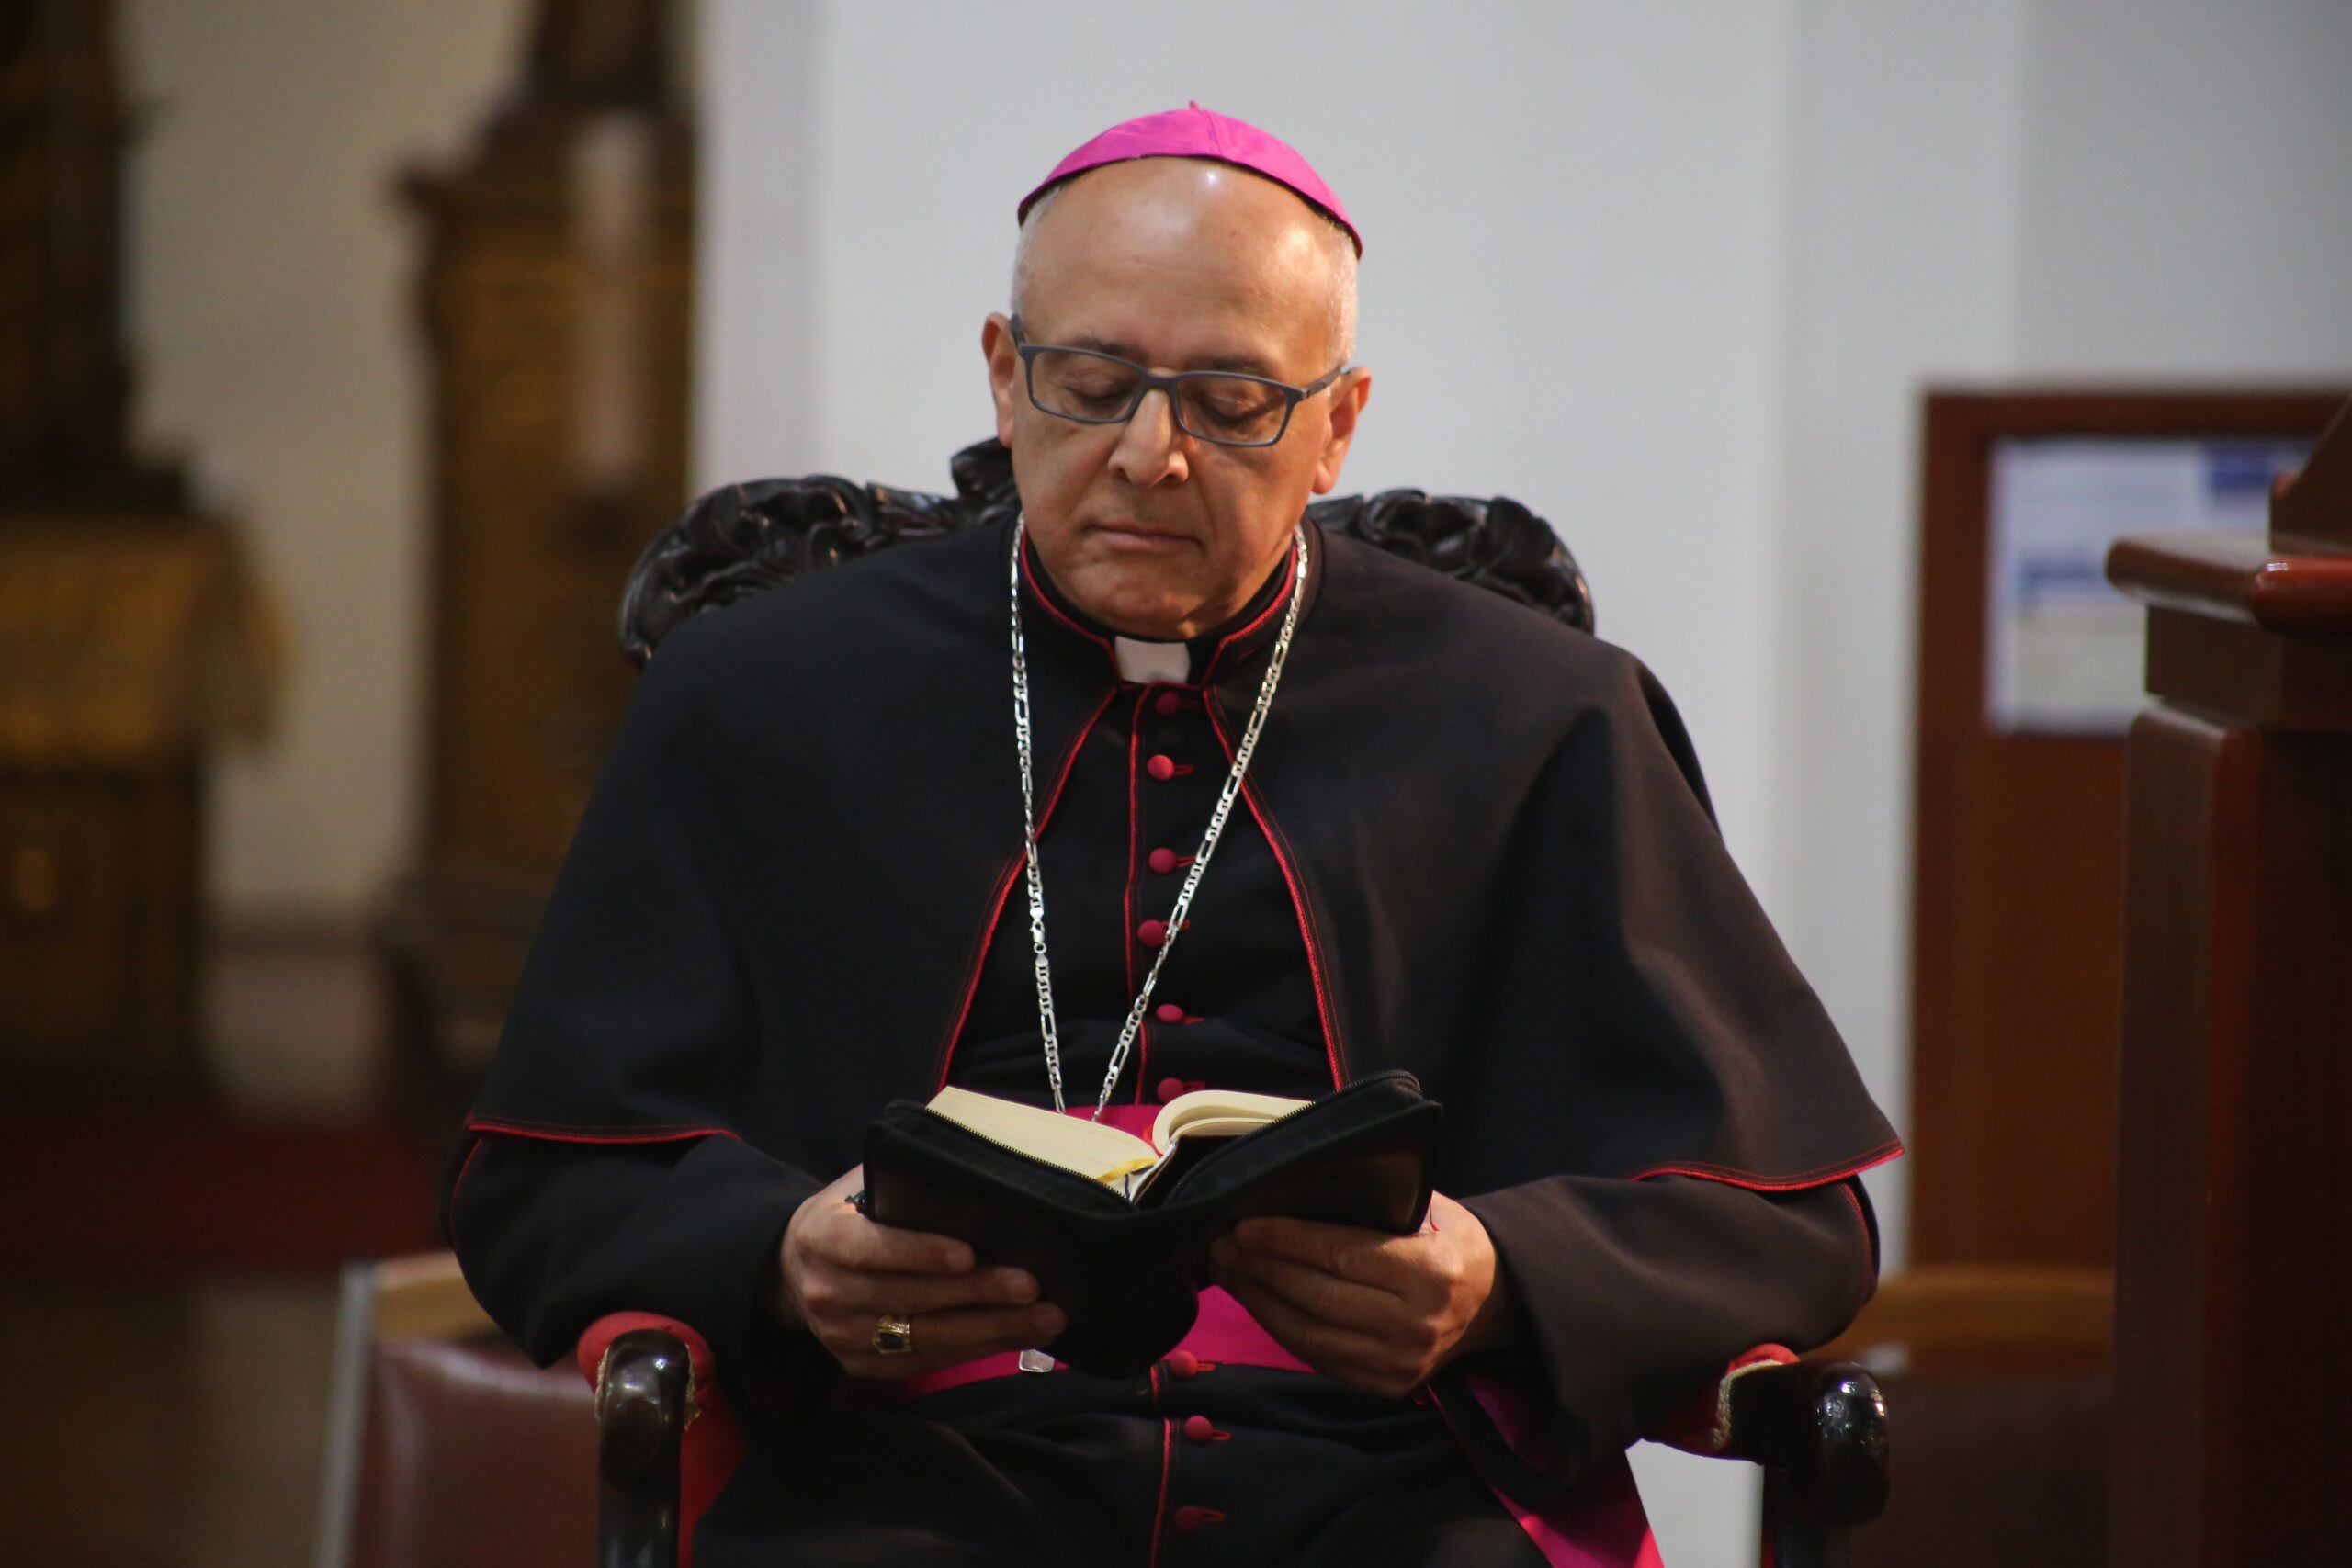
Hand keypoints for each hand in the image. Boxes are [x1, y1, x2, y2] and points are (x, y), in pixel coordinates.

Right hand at [771, 1165, 1065, 1378]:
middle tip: (1031, 1285)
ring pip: (926, 1337)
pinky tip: (1021, 1334)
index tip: (969, 1253)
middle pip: (910, 1298)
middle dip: (977, 1293)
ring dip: (992, 1329)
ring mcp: (842, 1337)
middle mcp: (827, 1293)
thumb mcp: (863, 1185)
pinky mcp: (863, 1366)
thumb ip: (906, 1181)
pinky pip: (928, 1361)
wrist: (798, 1269)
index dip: (920, 1252)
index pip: (871, 1248)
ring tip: (1045, 1316)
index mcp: (822, 1237)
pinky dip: (979, 1349)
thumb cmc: (851, 1215)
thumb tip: (976, 1171)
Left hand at [1206, 1192, 1512, 1398]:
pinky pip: (1317, 1357)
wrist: (1492, 1302)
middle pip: (1316, 1296)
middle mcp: (1415, 1326)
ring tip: (1227, 1270)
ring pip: (1308, 1335)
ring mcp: (1399, 1364)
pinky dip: (1280, 1327)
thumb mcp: (1426, 1207)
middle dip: (1260, 1269)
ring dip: (1259, 1301)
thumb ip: (1371, 1201)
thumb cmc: (1449, 1240)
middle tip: (1220, 1244)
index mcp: (1429, 1274)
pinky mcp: (1384, 1386)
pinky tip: (1257, 1300)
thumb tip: (1290, 1186)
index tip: (1243, 1225)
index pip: (1341, 1255)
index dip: (1286, 1240)